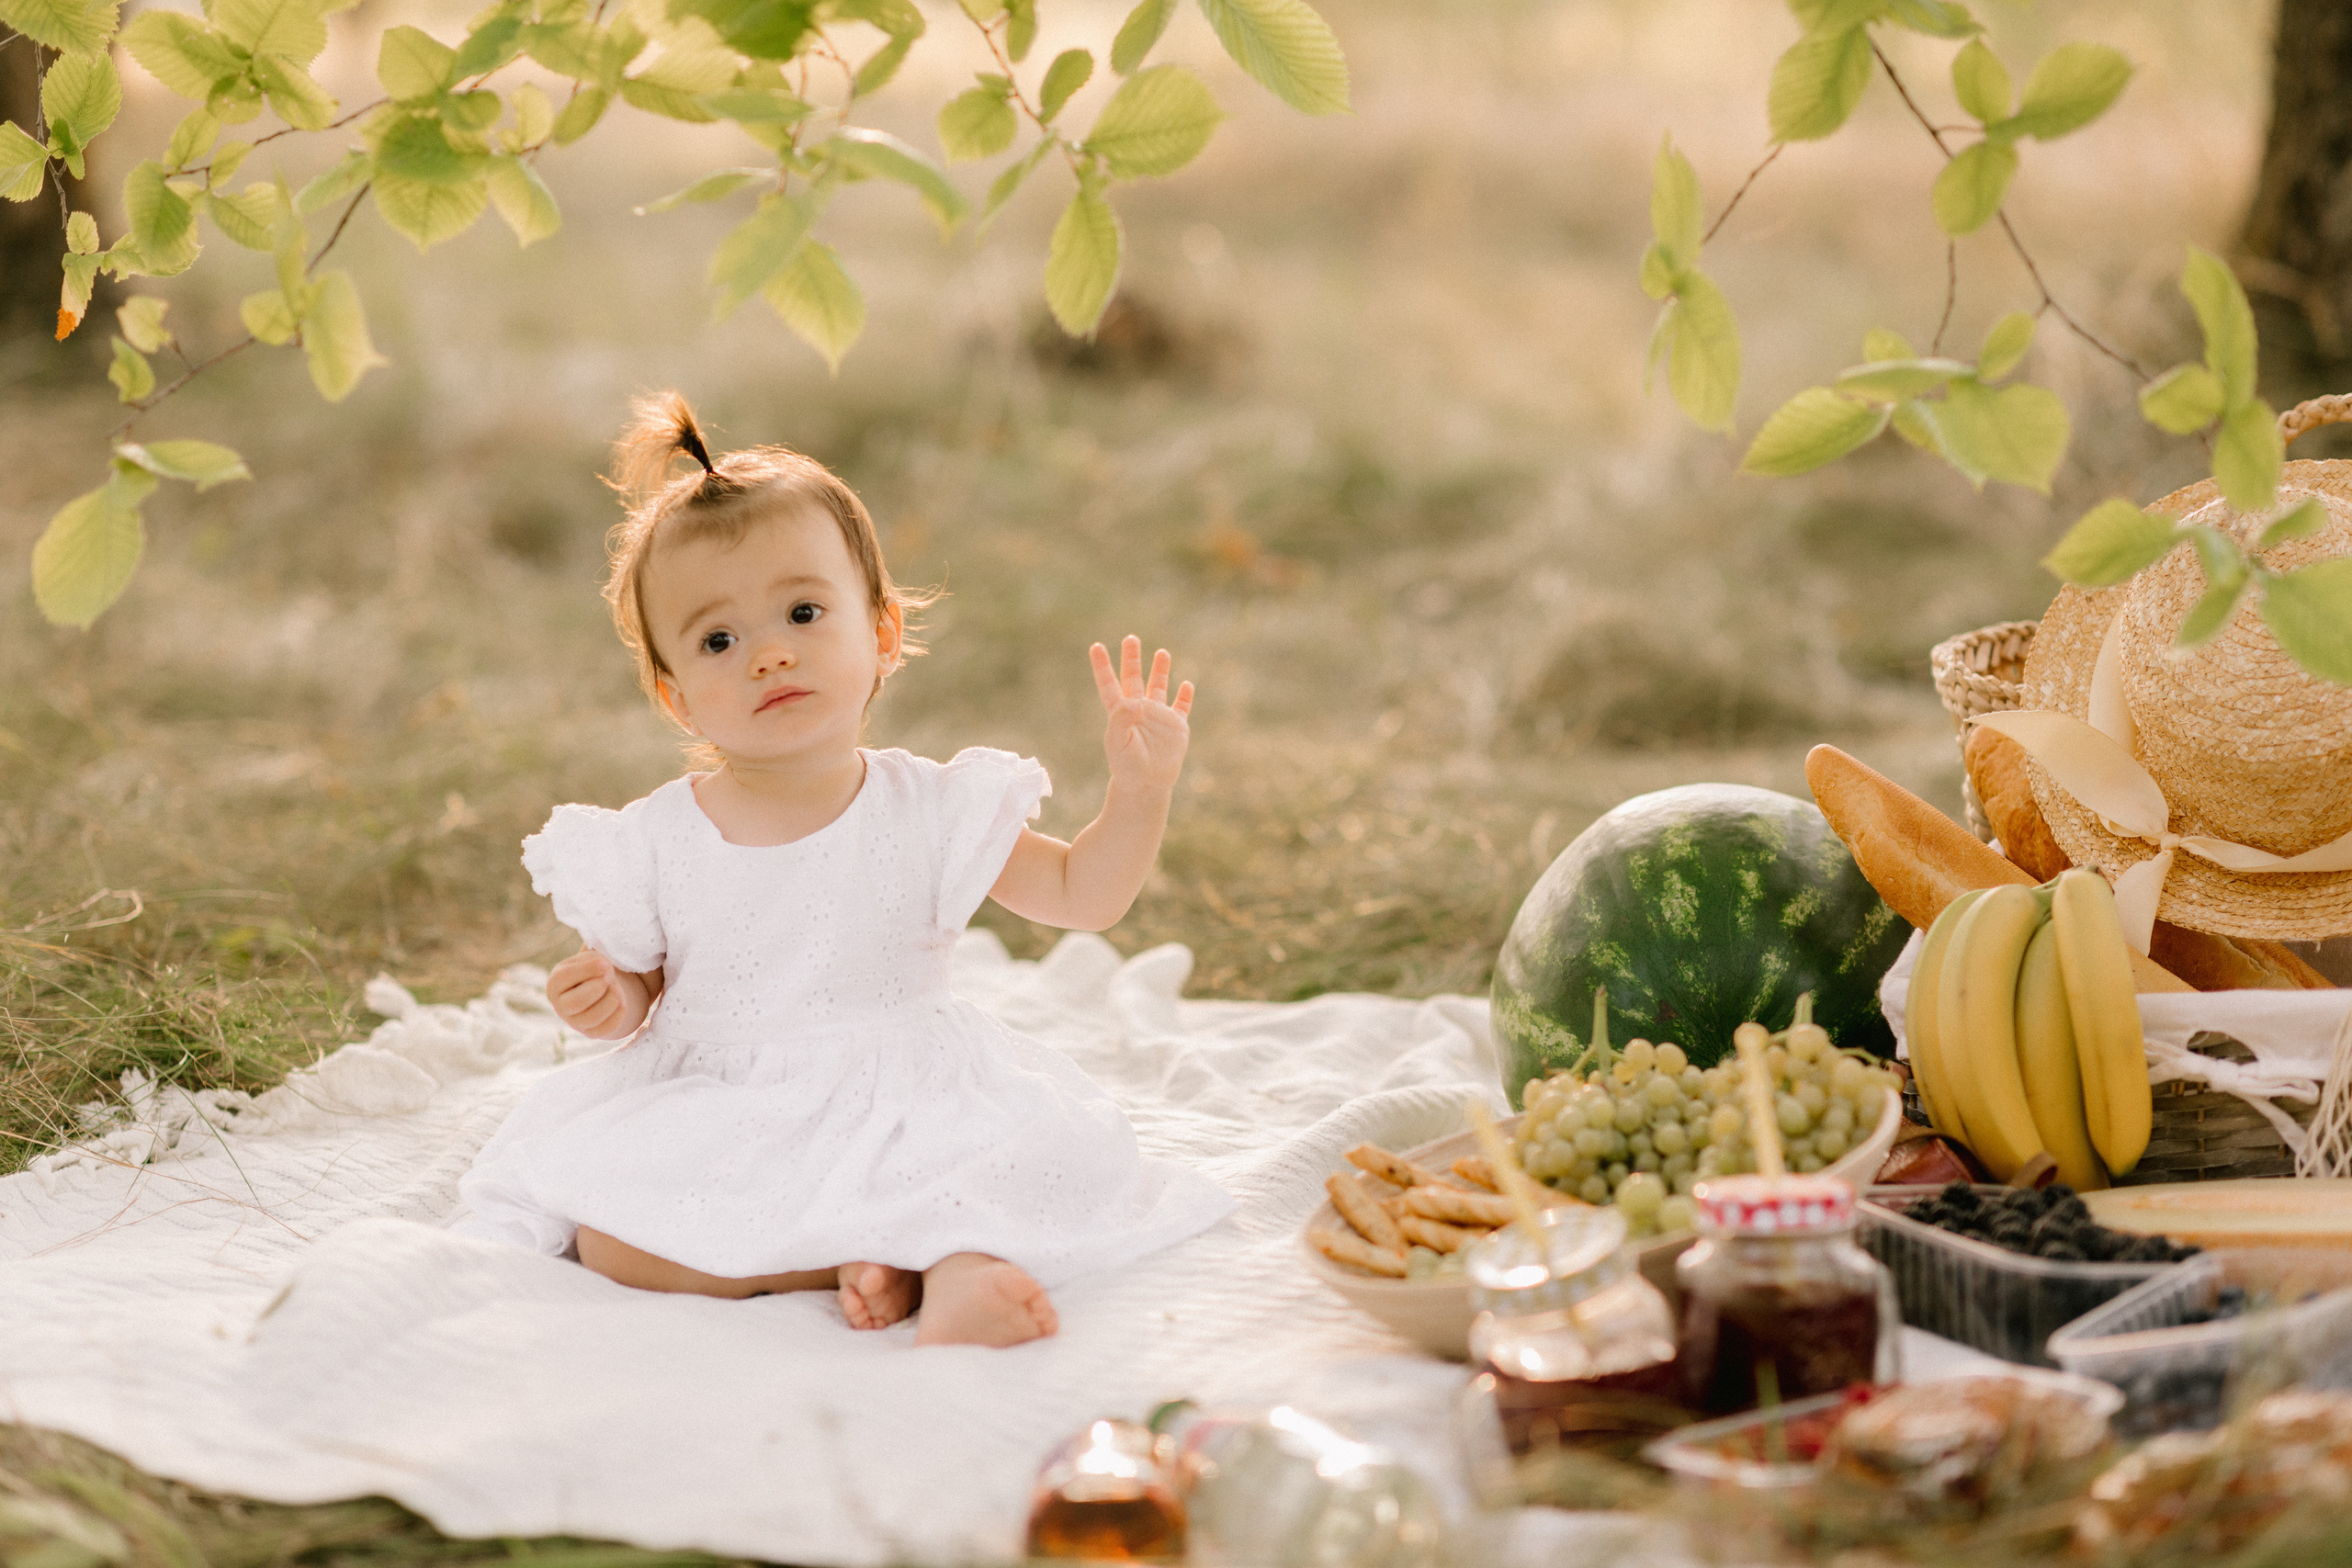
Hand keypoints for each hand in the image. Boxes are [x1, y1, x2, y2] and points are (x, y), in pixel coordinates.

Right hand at [546, 948, 650, 1040]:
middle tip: (611, 975)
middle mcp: (561, 1005)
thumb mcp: (593, 952)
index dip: (586, 970)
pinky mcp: (593, 1032)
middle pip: (575, 1002)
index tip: (606, 962)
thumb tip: (606, 933)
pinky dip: (618, 1013)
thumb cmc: (598, 966)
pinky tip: (622, 1000)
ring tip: (618, 987)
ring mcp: (576, 1021)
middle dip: (598, 987)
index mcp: (556, 982)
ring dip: (611, 999)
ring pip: (592, 1017)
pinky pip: (606, 1028)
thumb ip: (596, 945)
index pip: (563, 978)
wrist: (607, 986)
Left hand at [1091, 635, 1192, 795]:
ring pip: (1159, 687)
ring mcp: (1158, 717)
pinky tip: (1187, 685)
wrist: (1146, 785)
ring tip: (1162, 652)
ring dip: (1160, 670)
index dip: (1103, 666)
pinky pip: (1182, 708)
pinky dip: (1185, 696)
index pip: (1110, 684)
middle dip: (1132, 659)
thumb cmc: (1127, 766)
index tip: (1096, 647)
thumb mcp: (1119, 743)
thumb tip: (1133, 701)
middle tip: (1131, 638)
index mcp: (1121, 713)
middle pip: (1134, 678)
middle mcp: (1139, 710)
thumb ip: (1122, 721)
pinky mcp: (1176, 727)